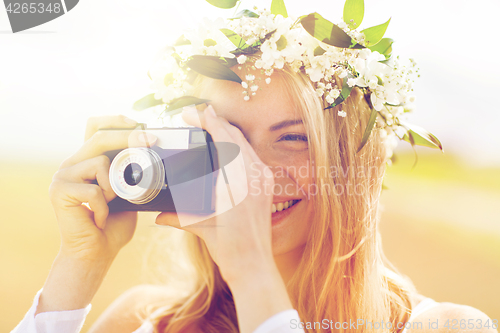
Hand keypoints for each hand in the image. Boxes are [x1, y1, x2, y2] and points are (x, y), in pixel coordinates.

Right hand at [49, 115, 155, 261]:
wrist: (95, 253)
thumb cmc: (112, 225)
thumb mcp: (128, 193)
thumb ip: (131, 174)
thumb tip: (152, 154)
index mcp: (88, 161)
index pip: (95, 128)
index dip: (114, 121)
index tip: (137, 123)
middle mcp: (72, 164)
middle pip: (99, 138)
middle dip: (128, 137)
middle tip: (150, 140)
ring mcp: (63, 176)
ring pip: (100, 163)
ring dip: (115, 187)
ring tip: (109, 206)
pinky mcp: (59, 191)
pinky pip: (94, 191)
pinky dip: (105, 208)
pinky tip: (98, 220)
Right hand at [156, 105, 276, 283]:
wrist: (254, 265)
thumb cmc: (229, 249)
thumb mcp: (201, 228)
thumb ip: (178, 217)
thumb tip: (157, 214)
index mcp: (236, 182)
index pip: (222, 138)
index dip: (206, 121)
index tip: (190, 113)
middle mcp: (253, 175)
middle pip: (234, 135)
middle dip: (214, 121)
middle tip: (194, 115)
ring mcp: (262, 178)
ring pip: (244, 143)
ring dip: (226, 131)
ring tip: (207, 125)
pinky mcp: (266, 184)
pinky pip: (251, 155)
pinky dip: (236, 145)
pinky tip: (225, 145)